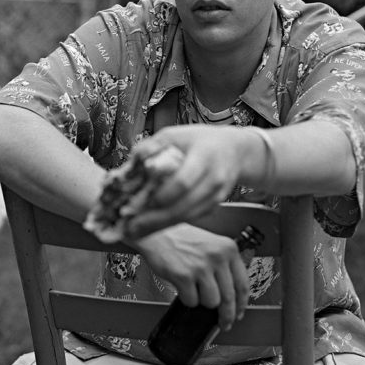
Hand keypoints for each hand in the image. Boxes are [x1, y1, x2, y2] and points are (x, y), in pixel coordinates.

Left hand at [124, 125, 253, 238]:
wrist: (234, 150)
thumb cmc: (200, 141)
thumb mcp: (176, 134)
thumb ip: (152, 146)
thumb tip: (130, 163)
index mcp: (204, 157)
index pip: (183, 181)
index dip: (163, 194)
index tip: (142, 202)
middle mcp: (214, 179)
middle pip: (184, 205)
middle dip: (157, 218)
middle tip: (132, 226)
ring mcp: (217, 195)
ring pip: (188, 216)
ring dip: (161, 225)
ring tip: (137, 231)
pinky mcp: (214, 206)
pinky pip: (191, 218)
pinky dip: (170, 223)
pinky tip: (152, 226)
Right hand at [132, 223, 249, 330]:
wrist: (154, 232)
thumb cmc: (179, 237)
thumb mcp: (209, 244)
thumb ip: (222, 264)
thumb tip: (230, 292)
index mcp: (228, 248)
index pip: (243, 283)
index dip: (242, 303)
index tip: (239, 312)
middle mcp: (217, 257)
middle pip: (229, 297)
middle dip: (226, 315)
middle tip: (224, 322)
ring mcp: (201, 267)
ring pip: (211, 302)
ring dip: (202, 302)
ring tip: (194, 290)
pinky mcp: (184, 276)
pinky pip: (192, 301)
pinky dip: (187, 299)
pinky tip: (182, 287)